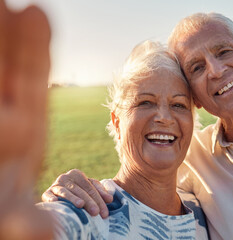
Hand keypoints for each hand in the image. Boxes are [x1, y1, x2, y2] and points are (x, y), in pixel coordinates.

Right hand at [0, 0, 51, 238]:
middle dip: (9, 30)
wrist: (0, 206)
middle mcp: (7, 112)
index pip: (28, 80)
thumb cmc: (2, 213)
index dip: (29, 49)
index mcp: (22, 128)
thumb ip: (26, 224)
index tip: (34, 12)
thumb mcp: (10, 219)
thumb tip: (47, 235)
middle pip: (8, 62)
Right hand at [42, 169, 112, 218]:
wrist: (57, 192)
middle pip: (80, 191)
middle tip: (96, 212)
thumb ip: (100, 192)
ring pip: (66, 192)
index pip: (90, 187)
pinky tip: (55, 202)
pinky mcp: (46, 193)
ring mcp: (55, 185)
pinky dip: (51, 198)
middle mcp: (65, 177)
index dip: (99, 200)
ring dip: (73, 198)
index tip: (104, 212)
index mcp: (77, 174)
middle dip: (89, 202)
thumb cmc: (78, 191)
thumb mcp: (89, 189)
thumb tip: (110, 199)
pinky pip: (48, 195)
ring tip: (80, 205)